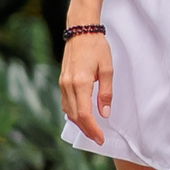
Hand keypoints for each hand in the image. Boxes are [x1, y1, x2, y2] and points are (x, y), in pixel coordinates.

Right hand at [58, 30, 112, 145]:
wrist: (80, 31)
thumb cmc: (97, 47)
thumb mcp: (108, 69)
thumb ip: (106, 93)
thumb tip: (104, 114)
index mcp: (80, 82)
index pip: (83, 114)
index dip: (92, 129)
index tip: (101, 138)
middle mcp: (67, 85)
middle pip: (74, 116)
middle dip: (86, 130)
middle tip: (98, 139)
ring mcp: (62, 83)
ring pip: (68, 111)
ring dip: (79, 123)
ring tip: (92, 130)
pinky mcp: (61, 81)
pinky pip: (65, 103)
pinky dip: (73, 113)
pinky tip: (82, 116)